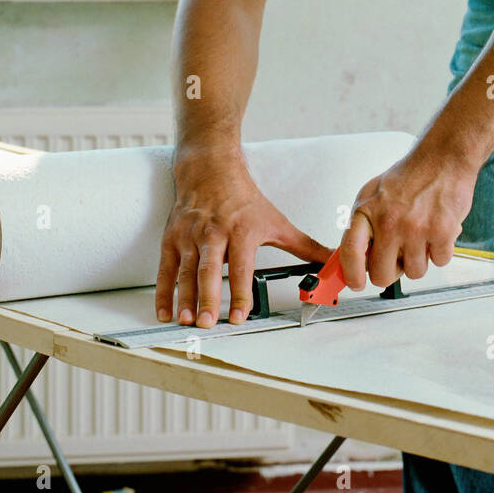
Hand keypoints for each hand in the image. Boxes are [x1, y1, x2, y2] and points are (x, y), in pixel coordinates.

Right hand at [155, 155, 334, 327]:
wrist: (210, 170)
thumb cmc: (243, 199)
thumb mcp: (276, 221)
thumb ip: (304, 246)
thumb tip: (330, 260)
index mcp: (242, 231)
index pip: (241, 267)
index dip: (240, 293)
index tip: (239, 315)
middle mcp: (214, 233)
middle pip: (209, 270)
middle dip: (207, 298)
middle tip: (207, 322)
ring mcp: (190, 236)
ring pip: (186, 271)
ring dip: (184, 298)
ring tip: (186, 320)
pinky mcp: (172, 238)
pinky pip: (166, 268)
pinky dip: (164, 292)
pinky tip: (166, 312)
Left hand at [338, 143, 478, 289]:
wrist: (443, 159)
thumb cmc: (410, 176)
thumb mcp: (375, 194)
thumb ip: (364, 225)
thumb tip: (356, 257)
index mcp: (367, 211)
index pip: (350, 253)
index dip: (351, 275)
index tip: (356, 283)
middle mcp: (389, 221)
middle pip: (382, 274)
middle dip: (391, 272)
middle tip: (398, 258)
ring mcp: (415, 229)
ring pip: (414, 272)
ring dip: (419, 260)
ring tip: (420, 236)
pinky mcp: (441, 232)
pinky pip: (439, 262)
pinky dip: (440, 251)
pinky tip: (437, 231)